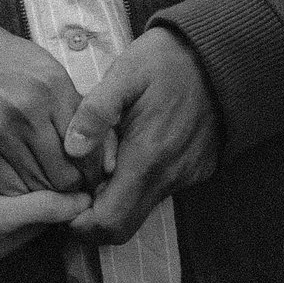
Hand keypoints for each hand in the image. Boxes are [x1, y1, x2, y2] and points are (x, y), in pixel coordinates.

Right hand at [0, 0, 87, 193]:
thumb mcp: (40, 64)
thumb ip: (68, 100)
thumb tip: (99, 140)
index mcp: (53, 86)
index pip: (89, 146)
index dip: (95, 169)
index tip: (93, 176)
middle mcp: (29, 110)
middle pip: (66, 173)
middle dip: (75, 187)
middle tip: (75, 191)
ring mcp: (0, 131)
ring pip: (38, 185)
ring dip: (47, 193)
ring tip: (51, 193)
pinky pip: (8, 187)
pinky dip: (20, 193)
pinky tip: (24, 188)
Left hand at [64, 31, 221, 245]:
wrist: (220, 54)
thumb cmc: (166, 61)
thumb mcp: (125, 74)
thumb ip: (96, 111)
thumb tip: (71, 148)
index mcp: (147, 157)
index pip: (109, 222)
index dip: (79, 223)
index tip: (63, 200)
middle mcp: (169, 177)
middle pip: (122, 227)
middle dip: (92, 217)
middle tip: (74, 185)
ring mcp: (184, 176)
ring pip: (140, 209)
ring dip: (114, 196)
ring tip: (98, 158)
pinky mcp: (195, 171)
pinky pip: (158, 190)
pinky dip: (136, 182)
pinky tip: (126, 149)